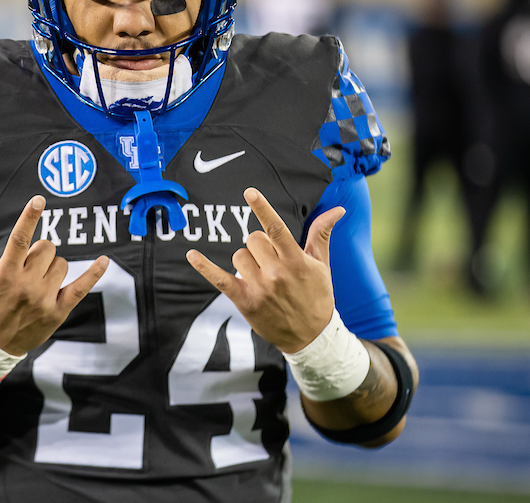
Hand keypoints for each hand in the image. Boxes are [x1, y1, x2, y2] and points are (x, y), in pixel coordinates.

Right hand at [0, 195, 108, 355]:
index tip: (39, 200)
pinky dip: (94, 274)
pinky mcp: (57, 312)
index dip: (30, 217)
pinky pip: (81, 288)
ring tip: (37, 281)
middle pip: (47, 248)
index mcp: (4, 273)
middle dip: (39, 251)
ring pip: (61, 264)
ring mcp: (43, 299)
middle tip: (27, 266)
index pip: (19, 238)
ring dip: (52, 267)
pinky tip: (104, 260)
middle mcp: (26, 285)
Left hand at [186, 187, 344, 353]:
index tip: (249, 192)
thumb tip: (338, 210)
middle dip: (260, 246)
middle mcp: (277, 274)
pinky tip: (191, 254)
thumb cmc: (318, 296)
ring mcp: (260, 289)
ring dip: (247, 261)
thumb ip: (321, 235)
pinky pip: (219, 279)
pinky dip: (203, 266)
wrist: (312, 337)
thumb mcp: (322, 266)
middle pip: (253, 239)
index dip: (262, 208)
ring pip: (239, 256)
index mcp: (296, 261)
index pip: (276, 229)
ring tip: (262, 275)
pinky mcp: (245, 302)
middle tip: (272, 262)